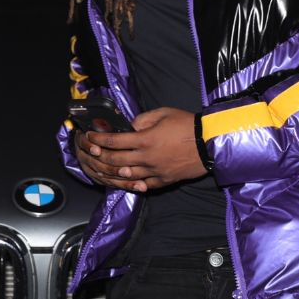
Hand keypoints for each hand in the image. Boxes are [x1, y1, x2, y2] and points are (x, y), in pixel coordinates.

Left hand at [82, 107, 206, 192]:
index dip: (99, 139)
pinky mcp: (163, 180)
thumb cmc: (186, 125)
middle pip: (116, 160)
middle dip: (100, 156)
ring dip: (111, 172)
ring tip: (103, 168)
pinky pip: (143, 185)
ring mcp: (154, 172)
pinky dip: (132, 184)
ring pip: (126, 176)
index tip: (90, 136)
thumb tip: (128, 127)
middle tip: (91, 152)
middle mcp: (146, 158)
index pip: (114, 141)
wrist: (209, 144)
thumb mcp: (162, 113)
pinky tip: (125, 181)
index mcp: (145, 139)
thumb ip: (142, 120)